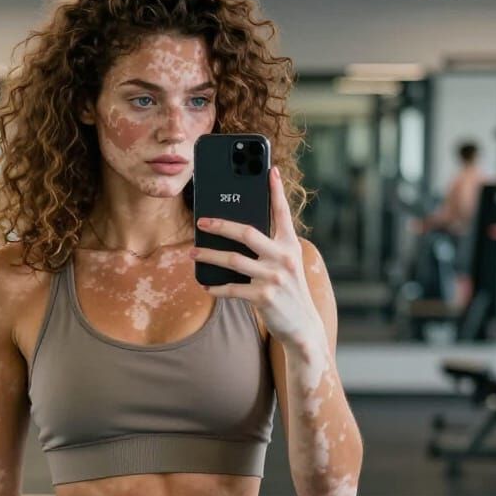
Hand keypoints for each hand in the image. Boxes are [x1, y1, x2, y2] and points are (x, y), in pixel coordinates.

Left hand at [190, 165, 324, 348]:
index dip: (276, 190)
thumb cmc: (289, 291)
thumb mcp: (287, 264)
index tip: (269, 169)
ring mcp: (273, 277)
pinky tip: (206, 285)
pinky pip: (231, 288)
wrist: (303, 326)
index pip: (282, 212)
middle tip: (201, 222)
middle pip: (246, 232)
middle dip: (221, 225)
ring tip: (192, 253)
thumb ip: (270, 247)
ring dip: (208, 255)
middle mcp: (284, 257)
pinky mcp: (263, 297)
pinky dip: (216, 287)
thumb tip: (238, 232)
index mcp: (290, 245)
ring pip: (232, 260)